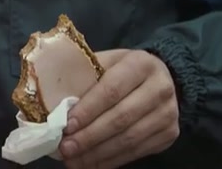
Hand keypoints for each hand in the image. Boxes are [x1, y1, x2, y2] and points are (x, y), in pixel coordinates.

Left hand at [58, 49, 178, 168]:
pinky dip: (113, 160)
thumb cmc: (121, 69)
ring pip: (130, 139)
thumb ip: (83, 76)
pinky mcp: (170, 134)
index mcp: (140, 64)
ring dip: (98, 153)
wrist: (162, 78)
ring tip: (74, 161)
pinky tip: (93, 164)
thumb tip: (52, 103)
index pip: (111, 90)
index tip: (66, 125)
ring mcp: (168, 113)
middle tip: (65, 149)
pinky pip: (138, 151)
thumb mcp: (104, 62)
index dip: (88, 110)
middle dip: (89, 136)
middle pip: (121, 118)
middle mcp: (160, 88)